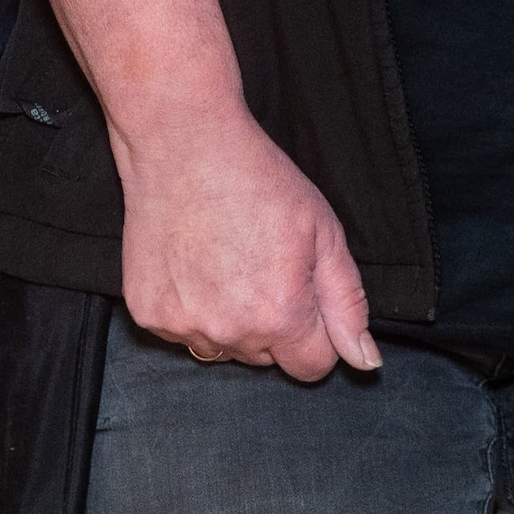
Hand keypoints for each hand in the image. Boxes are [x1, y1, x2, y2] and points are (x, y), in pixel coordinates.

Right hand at [111, 103, 379, 380]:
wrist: (184, 146)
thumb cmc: (257, 181)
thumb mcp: (324, 234)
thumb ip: (347, 305)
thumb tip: (365, 362)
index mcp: (280, 315)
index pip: (312, 367)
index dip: (315, 335)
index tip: (303, 298)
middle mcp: (230, 331)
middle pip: (267, 358)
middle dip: (273, 325)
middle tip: (260, 266)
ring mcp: (183, 325)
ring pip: (223, 348)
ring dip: (230, 321)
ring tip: (225, 262)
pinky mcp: (148, 315)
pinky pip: (183, 332)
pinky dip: (192, 308)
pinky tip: (194, 264)